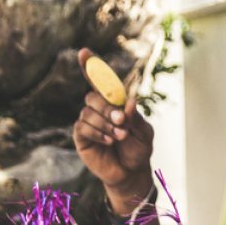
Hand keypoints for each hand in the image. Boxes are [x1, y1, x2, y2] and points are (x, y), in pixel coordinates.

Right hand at [72, 47, 154, 213]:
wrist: (131, 172)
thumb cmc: (138, 149)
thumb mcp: (143, 132)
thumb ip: (135, 116)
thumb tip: (129, 100)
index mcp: (114, 103)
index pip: (101, 81)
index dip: (91, 66)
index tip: (84, 52)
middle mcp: (99, 109)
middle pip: (93, 96)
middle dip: (107, 107)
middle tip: (122, 121)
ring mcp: (88, 122)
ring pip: (88, 112)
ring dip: (106, 123)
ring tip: (120, 136)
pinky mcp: (82, 137)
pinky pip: (83, 127)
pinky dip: (98, 132)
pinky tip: (109, 140)